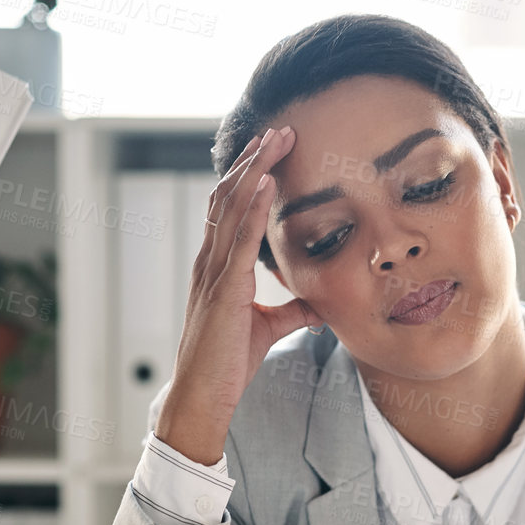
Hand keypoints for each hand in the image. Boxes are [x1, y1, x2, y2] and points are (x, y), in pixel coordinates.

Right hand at [155, 125, 319, 463]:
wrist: (203, 396)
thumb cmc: (227, 363)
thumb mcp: (269, 328)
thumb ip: (292, 310)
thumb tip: (321, 303)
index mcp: (217, 266)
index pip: (231, 207)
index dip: (250, 174)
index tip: (273, 148)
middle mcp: (210, 260)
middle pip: (230, 195)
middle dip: (255, 159)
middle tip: (280, 128)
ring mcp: (213, 272)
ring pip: (232, 207)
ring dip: (256, 169)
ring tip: (276, 139)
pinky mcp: (223, 289)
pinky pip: (238, 239)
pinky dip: (254, 206)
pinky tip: (268, 182)